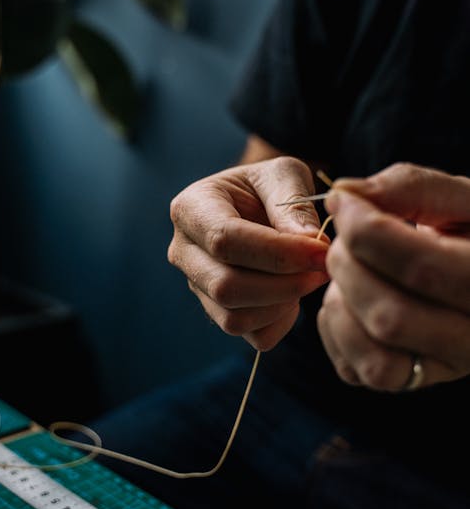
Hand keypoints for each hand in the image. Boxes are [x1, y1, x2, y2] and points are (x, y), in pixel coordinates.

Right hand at [168, 156, 329, 350]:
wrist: (257, 204)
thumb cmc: (267, 186)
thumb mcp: (282, 174)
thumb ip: (294, 203)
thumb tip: (309, 241)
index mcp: (191, 208)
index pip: (224, 239)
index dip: (277, 252)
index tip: (321, 250)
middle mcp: (184, 251)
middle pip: (225, 287)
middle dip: (283, 283)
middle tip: (323, 268)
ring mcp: (197, 286)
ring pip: (235, 318)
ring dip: (283, 304)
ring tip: (310, 276)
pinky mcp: (217, 312)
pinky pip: (250, 334)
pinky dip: (281, 321)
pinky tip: (295, 293)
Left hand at [317, 163, 469, 391]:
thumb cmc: (467, 229)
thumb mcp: (457, 197)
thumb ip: (409, 187)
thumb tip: (343, 194)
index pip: (421, 268)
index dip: (365, 230)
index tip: (342, 201)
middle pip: (390, 318)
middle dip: (348, 267)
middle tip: (345, 238)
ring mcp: (443, 369)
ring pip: (373, 359)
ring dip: (341, 303)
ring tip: (350, 269)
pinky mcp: (408, 380)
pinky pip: (355, 371)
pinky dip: (335, 328)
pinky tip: (349, 296)